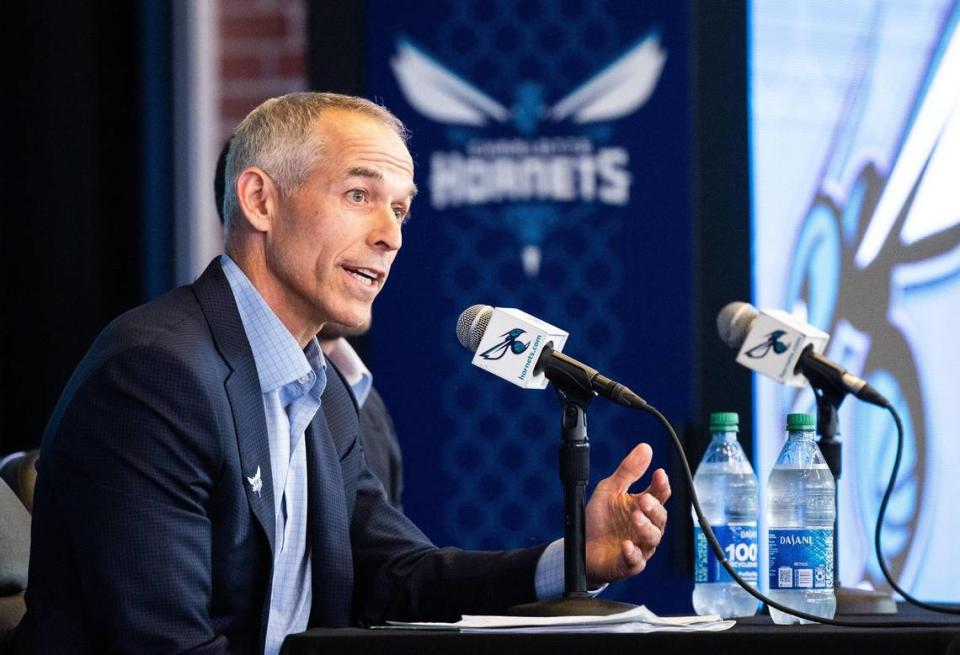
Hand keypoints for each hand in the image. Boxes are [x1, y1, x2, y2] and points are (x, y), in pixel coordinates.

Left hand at [584, 442, 669, 586]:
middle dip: (654, 508)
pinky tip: (626, 545)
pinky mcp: (630, 564)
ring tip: (635, 517)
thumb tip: (645, 447)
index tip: (659, 474)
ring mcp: (640, 546)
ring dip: (645, 527)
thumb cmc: (600, 519)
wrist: (584, 548)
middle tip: (643, 500)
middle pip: (660, 517)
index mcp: (643, 507)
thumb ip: (628, 471)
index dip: (661, 484)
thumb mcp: (610, 490)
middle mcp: (646, 526)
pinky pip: (636, 560)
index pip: (659, 494)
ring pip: (652, 538)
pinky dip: (632, 553)